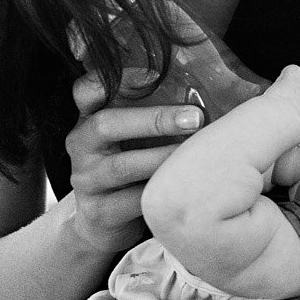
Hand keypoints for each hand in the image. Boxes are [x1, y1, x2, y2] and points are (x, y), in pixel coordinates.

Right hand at [63, 69, 203, 249]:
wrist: (104, 225)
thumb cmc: (131, 171)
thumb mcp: (133, 140)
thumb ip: (156, 115)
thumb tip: (218, 88)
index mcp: (89, 120)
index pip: (85, 91)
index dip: (113, 79)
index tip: (154, 74)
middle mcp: (81, 146)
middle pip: (106, 124)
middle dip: (154, 119)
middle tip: (196, 118)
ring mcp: (87, 180)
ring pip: (123, 166)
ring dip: (163, 157)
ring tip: (198, 152)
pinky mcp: (100, 212)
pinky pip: (133, 201)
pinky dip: (162, 192)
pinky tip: (188, 186)